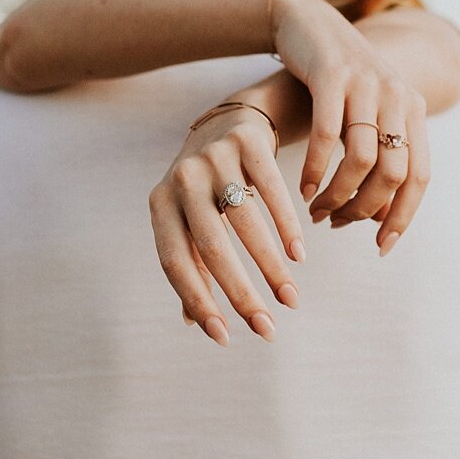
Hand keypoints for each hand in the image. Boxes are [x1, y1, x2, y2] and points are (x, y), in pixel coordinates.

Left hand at [149, 106, 305, 344]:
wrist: (231, 122)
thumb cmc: (207, 187)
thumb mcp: (189, 220)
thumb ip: (191, 265)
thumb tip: (192, 322)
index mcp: (160, 205)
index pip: (174, 261)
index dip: (197, 301)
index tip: (224, 337)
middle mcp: (182, 180)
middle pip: (211, 247)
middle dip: (240, 294)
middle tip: (267, 329)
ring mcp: (213, 158)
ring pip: (246, 222)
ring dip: (271, 267)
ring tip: (290, 299)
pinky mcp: (247, 142)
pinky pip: (271, 190)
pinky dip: (287, 225)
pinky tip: (299, 255)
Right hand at [268, 0, 432, 250]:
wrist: (308, 23)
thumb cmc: (336, 83)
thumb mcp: (365, 119)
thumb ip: (377, 161)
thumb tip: (380, 217)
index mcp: (413, 109)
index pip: (420, 177)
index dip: (403, 216)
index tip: (381, 247)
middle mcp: (397, 95)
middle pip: (393, 173)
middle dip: (364, 209)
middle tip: (335, 223)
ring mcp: (367, 83)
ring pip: (362, 159)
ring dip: (337, 194)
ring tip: (316, 210)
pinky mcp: (334, 74)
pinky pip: (328, 135)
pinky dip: (315, 169)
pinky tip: (302, 189)